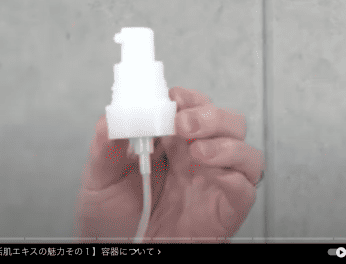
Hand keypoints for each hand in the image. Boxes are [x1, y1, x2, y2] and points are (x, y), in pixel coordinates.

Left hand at [72, 87, 264, 242]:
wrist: (118, 255)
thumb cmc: (111, 220)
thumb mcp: (99, 180)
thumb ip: (105, 148)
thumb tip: (112, 117)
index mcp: (169, 145)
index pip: (192, 107)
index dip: (187, 97)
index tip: (172, 97)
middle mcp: (196, 158)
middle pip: (225, 121)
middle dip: (208, 114)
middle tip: (182, 122)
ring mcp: (213, 182)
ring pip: (243, 147)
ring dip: (225, 139)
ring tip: (195, 149)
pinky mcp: (227, 208)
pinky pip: (246, 183)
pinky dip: (234, 169)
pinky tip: (208, 168)